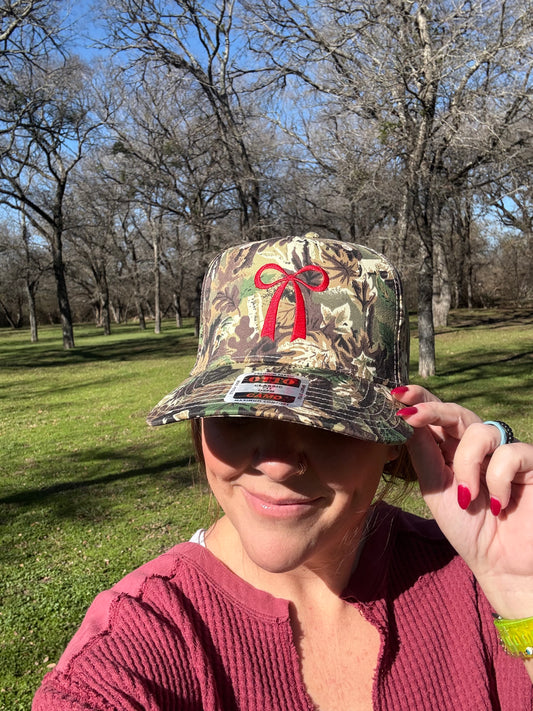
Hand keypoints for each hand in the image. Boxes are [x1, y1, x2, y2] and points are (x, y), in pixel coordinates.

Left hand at [393, 385, 532, 618]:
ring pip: (479, 431)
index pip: (436, 417)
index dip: (419, 400)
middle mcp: (477, 446)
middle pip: (456, 412)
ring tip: (468, 497)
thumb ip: (423, 454)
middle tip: (409, 413)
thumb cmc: (468, 528)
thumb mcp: (436, 490)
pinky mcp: (530, 464)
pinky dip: (497, 479)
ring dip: (466, 465)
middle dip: (431, 409)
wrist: (502, 566)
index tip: (395, 393)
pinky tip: (499, 503)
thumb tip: (404, 418)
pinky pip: (509, 453)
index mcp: (451, 450)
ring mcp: (504, 452)